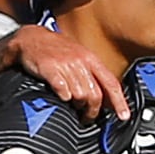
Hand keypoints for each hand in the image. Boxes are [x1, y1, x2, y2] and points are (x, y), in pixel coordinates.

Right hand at [13, 25, 129, 121]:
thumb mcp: (79, 57)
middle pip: (95, 94)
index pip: (111, 83)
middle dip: (92, 110)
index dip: (119, 102)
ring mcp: (65, 64)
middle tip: (87, 116)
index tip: (123, 116)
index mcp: (90, 59)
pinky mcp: (49, 68)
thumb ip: (92, 76)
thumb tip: (105, 97)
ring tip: (72, 105)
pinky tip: (61, 96)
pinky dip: (63, 97)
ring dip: (77, 104)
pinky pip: (62, 89)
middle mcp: (80, 61)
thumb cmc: (56, 49)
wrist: (31, 37)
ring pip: (80, 95)